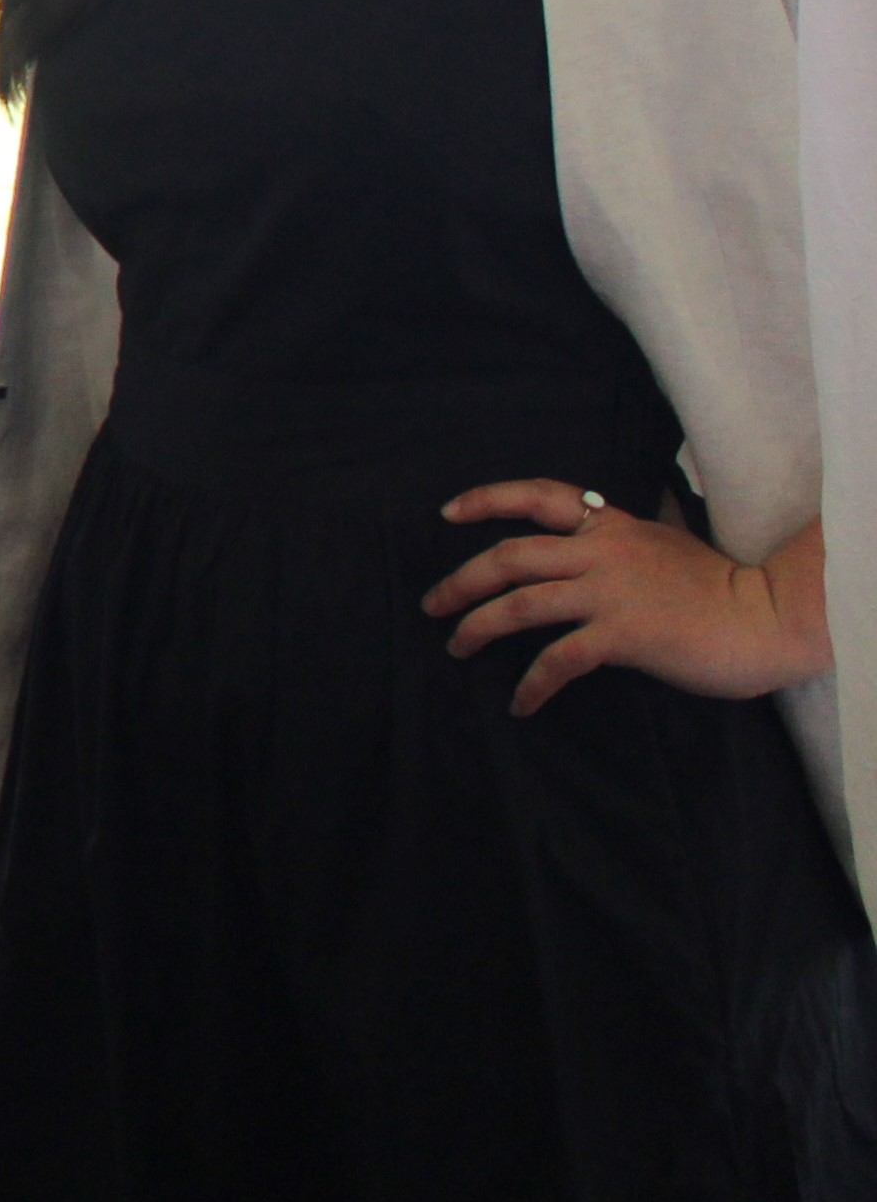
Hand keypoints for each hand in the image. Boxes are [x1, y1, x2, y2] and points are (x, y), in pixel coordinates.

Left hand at [423, 481, 827, 714]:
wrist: (768, 616)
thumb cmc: (719, 588)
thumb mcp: (663, 546)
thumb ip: (620, 545)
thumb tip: (584, 550)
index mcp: (612, 526)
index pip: (541, 497)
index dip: (488, 500)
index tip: (448, 512)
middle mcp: (603, 552)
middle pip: (509, 556)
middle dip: (461, 581)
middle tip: (433, 605)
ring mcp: (611, 592)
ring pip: (520, 605)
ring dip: (478, 628)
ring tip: (458, 648)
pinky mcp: (623, 635)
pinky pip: (558, 659)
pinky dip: (531, 684)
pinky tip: (520, 704)